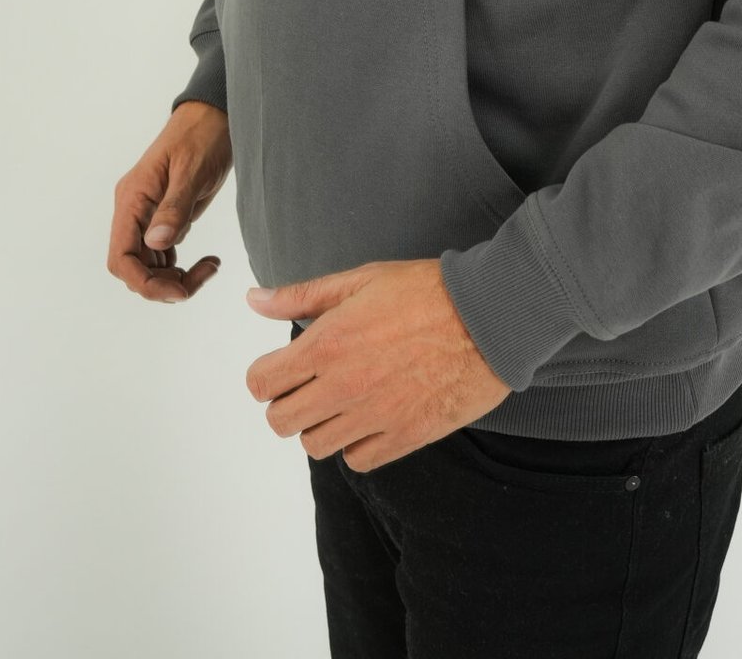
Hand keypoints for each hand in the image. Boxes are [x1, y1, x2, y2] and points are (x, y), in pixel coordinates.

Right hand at [108, 101, 231, 302]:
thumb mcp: (192, 171)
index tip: (178, 292)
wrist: (213, 115)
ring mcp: (146, 215)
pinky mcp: (162, 216)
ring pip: (148, 265)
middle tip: (203, 276)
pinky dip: (179, 267)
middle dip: (163, 284)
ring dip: (174, 279)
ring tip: (209, 267)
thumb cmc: (202, 136)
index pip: (121, 257)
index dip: (144, 283)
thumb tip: (156, 244)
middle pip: (133, 267)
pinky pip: (161, 255)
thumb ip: (174, 207)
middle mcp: (133, 211)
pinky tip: (205, 261)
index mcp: (132, 199)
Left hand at [244, 257, 512, 469]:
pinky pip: (357, 461)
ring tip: (343, 397)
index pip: (261, 383)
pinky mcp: (403, 439)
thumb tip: (253, 300)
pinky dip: (356, 444)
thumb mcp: (360, 280)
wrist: (487, 318)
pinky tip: (370, 416)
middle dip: (287, 402)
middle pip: (281, 422)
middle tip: (310, 383)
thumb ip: (301, 296)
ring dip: (321, 424)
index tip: (282, 366)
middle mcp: (343, 388)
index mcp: (327, 345)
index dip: (265, 375)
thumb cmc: (425, 291)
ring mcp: (373, 418)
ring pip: (315, 445)